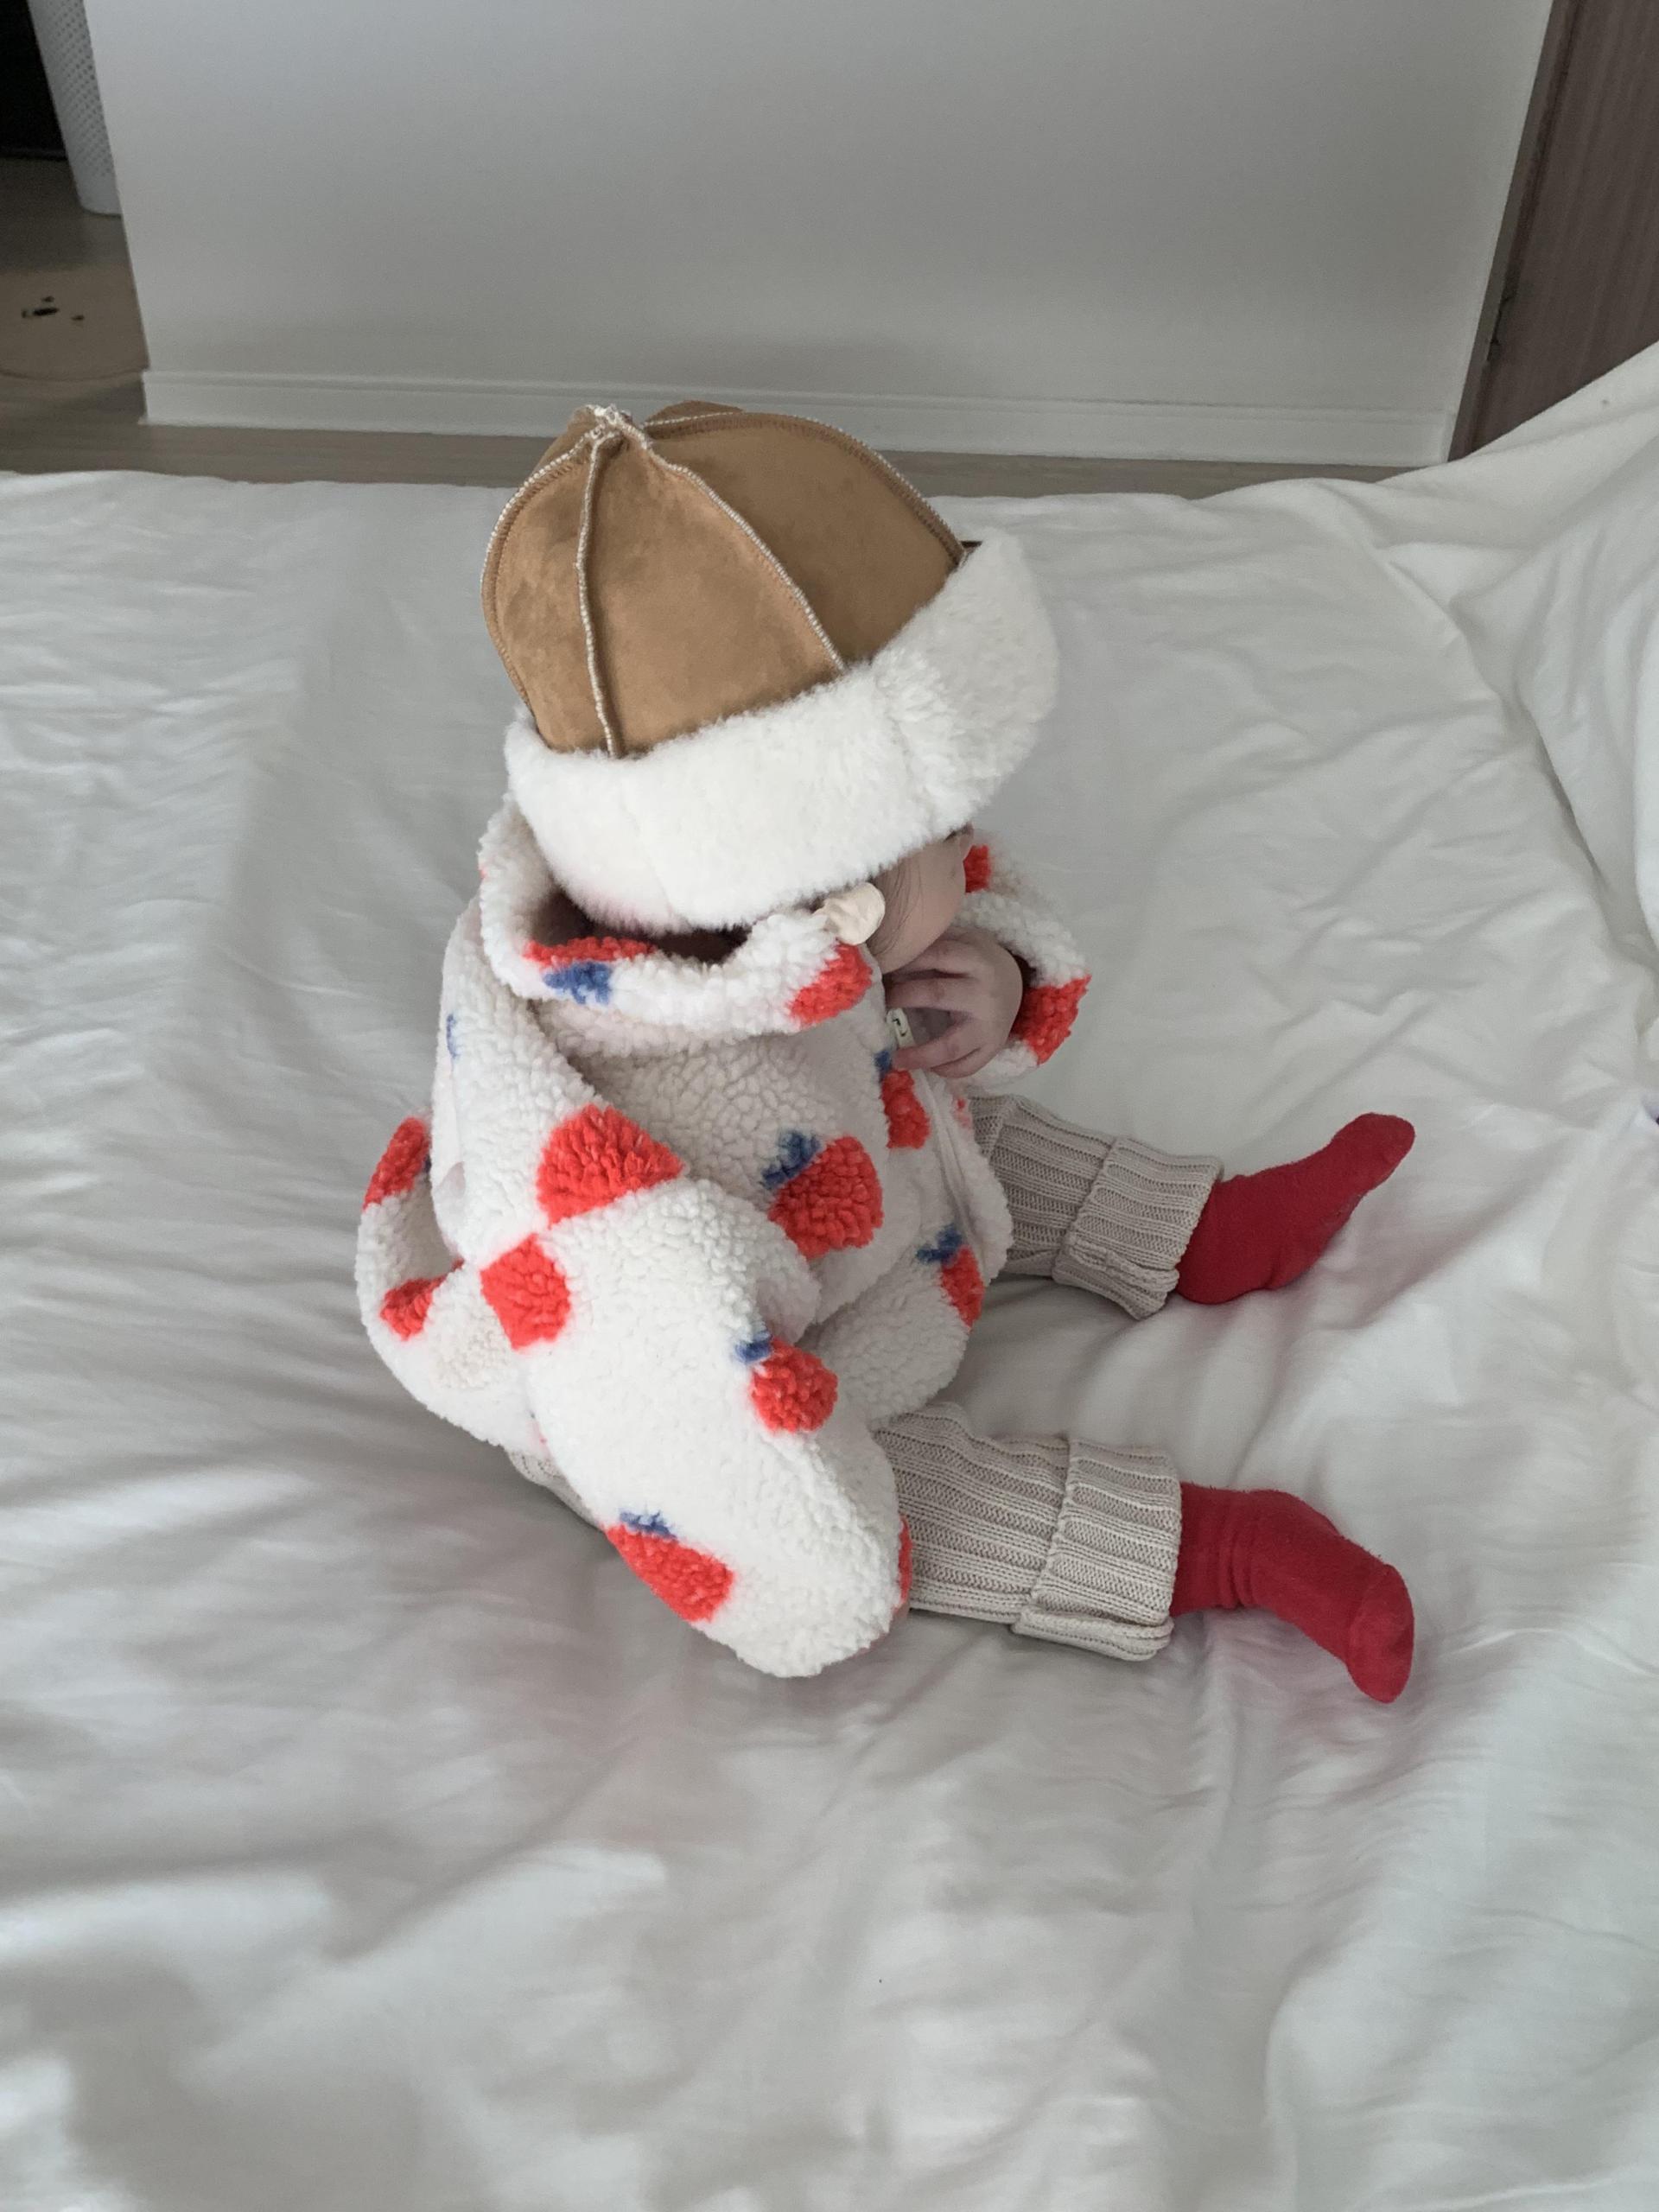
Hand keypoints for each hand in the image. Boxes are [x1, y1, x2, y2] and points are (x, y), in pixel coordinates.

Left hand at [885, 925, 1023, 1079]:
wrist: (1015, 982)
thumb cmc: (976, 962)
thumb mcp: (962, 943)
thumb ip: (934, 945)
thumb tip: (889, 953)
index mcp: (976, 961)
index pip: (937, 956)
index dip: (907, 961)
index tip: (883, 968)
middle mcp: (984, 993)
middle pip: (936, 995)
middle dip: (903, 998)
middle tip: (881, 1003)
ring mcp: (990, 1025)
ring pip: (951, 1045)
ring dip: (921, 1054)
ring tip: (897, 1059)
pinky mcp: (993, 1047)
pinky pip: (967, 1066)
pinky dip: (943, 1070)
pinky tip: (926, 1067)